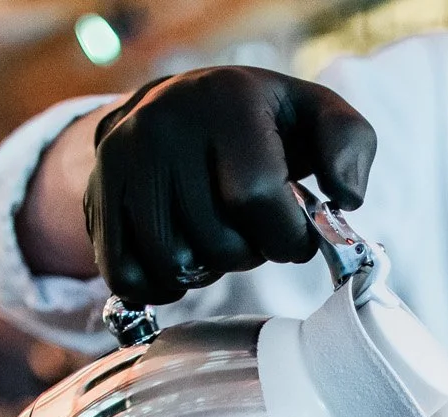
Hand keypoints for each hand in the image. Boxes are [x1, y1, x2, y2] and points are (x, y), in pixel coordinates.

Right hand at [86, 67, 375, 304]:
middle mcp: (164, 123)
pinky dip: (161, 285)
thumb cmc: (264, 125)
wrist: (179, 107)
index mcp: (226, 100)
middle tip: (252, 232)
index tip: (295, 236)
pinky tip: (182, 260)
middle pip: (217, 242)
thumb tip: (345, 198)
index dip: (287, 236)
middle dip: (248, 254)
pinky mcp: (96, 195)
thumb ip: (351, 149)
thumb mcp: (319, 117)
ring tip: (216, 238)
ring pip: (173, 264)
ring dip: (206, 271)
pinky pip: (125, 276)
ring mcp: (121, 160)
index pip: (256, 197)